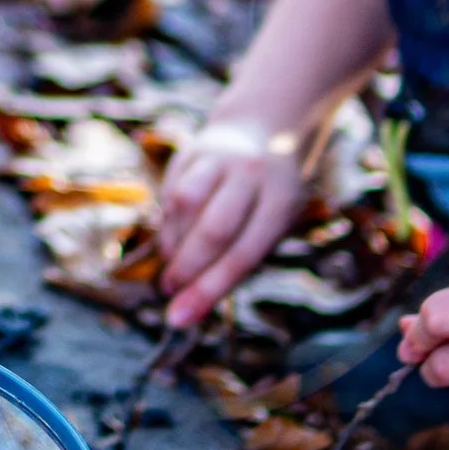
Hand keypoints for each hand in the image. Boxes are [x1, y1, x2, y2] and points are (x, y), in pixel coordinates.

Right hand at [157, 118, 308, 328]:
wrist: (266, 130)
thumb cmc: (270, 198)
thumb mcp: (273, 224)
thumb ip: (239, 257)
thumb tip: (192, 305)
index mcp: (281, 200)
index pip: (243, 254)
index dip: (209, 290)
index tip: (179, 319)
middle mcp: (251, 174)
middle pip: (213, 229)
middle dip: (187, 270)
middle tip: (170, 294)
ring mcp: (220, 157)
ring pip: (185, 205)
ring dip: (172, 244)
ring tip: (172, 268)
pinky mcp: (192, 150)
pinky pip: (171, 192)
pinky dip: (167, 224)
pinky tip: (172, 242)